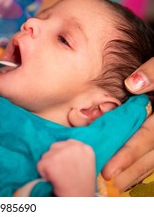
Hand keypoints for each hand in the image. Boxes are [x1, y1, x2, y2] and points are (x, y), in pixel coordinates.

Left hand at [37, 139, 95, 196]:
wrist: (80, 201)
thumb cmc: (82, 185)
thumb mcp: (85, 164)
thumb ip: (74, 153)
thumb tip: (58, 146)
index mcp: (84, 147)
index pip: (65, 144)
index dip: (63, 156)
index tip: (68, 167)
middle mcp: (74, 147)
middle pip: (54, 148)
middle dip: (55, 160)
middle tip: (64, 174)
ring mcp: (61, 153)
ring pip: (46, 156)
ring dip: (49, 166)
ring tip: (60, 177)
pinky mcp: (50, 162)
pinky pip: (40, 165)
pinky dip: (43, 174)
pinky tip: (54, 180)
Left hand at [102, 57, 153, 190]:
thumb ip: (153, 72)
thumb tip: (132, 85)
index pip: (147, 137)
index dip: (128, 154)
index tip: (109, 170)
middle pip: (152, 154)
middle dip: (130, 170)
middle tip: (107, 182)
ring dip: (137, 172)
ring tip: (117, 183)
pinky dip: (144, 164)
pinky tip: (130, 173)